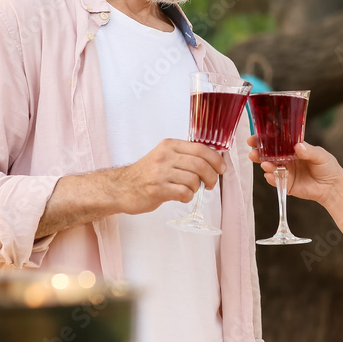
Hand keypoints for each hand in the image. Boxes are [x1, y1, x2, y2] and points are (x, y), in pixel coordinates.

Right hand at [111, 139, 225, 214]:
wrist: (121, 187)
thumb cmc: (146, 173)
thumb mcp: (164, 156)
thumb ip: (185, 156)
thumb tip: (212, 161)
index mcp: (169, 145)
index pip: (201, 148)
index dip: (216, 159)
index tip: (221, 169)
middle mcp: (165, 156)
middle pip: (200, 165)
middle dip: (212, 177)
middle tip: (211, 184)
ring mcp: (160, 173)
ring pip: (194, 180)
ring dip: (197, 188)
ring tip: (189, 190)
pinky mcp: (157, 189)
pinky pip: (184, 193)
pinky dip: (188, 197)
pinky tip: (181, 196)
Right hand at [246, 136, 342, 206]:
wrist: (332, 187)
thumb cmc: (328, 167)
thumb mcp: (320, 155)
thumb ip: (309, 151)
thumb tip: (298, 147)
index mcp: (293, 148)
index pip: (277, 141)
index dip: (266, 138)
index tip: (256, 137)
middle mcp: (287, 159)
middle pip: (270, 154)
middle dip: (259, 152)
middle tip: (253, 151)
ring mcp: (286, 171)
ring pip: (271, 167)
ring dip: (265, 165)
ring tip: (265, 164)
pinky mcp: (287, 184)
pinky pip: (276, 181)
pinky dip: (271, 178)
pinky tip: (270, 175)